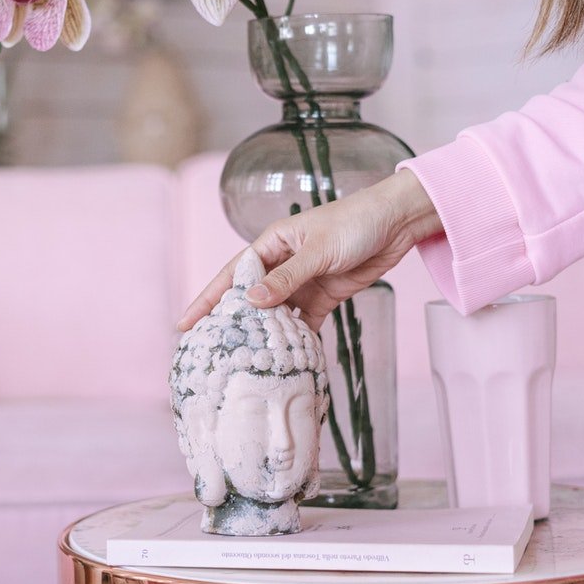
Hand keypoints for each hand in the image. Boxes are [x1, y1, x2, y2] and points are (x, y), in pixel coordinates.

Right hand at [177, 170, 442, 331]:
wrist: (397, 223)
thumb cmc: (355, 223)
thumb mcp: (318, 250)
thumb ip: (287, 278)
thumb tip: (252, 302)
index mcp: (273, 244)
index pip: (233, 274)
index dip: (207, 298)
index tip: (185, 324)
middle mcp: (283, 263)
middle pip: (250, 297)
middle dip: (232, 322)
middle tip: (211, 352)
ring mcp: (303, 281)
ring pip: (277, 313)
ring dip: (267, 334)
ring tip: (247, 361)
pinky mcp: (325, 295)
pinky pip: (304, 321)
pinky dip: (298, 338)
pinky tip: (290, 357)